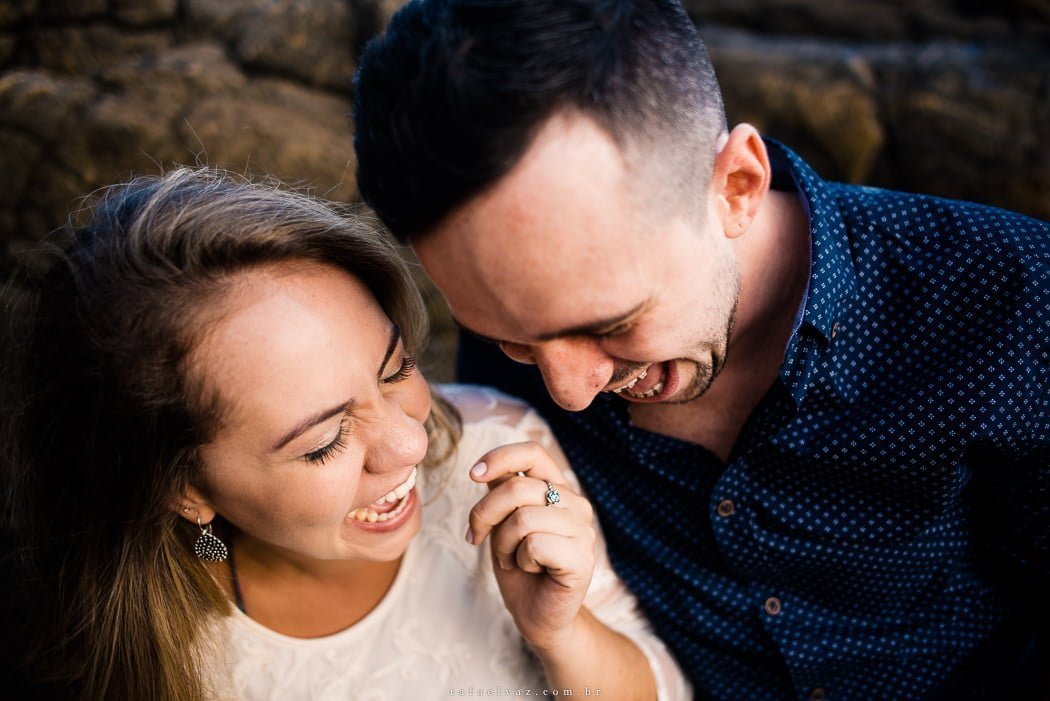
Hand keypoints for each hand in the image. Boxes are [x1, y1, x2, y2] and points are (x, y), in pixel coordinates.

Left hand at [465, 441, 596, 650]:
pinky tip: (532, 570)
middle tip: (478, 537)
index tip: (473, 475)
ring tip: (513, 558)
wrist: (537, 615)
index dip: (499, 457)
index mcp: (558, 489)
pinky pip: (535, 545)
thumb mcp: (503, 522)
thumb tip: (483, 469)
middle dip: (484, 514)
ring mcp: (583, 530)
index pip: (532, 453)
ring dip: (504, 544)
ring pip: (523, 519)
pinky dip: (521, 560)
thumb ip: (502, 493)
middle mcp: (576, 504)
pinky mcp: (582, 558)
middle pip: (517, 488)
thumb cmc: (519, 567)